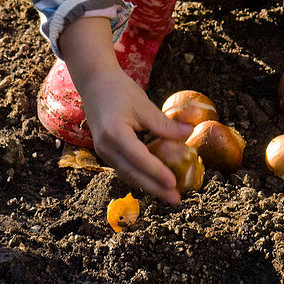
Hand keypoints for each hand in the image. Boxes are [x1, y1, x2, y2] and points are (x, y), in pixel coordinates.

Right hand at [58, 16, 191, 202]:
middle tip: (175, 199)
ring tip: (168, 194)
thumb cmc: (120, 90)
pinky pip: (124, 168)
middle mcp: (106, 147)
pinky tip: (154, 181)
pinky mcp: (106, 151)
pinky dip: (139, 176)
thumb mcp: (144, 105)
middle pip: (132, 174)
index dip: (157, 172)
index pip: (139, 158)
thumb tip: (189, 134)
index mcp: (114, 133)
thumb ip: (164, 124)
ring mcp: (103, 151)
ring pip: (127, 174)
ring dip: (148, 185)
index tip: (174, 183)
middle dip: (154, 188)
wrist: (94, 84)